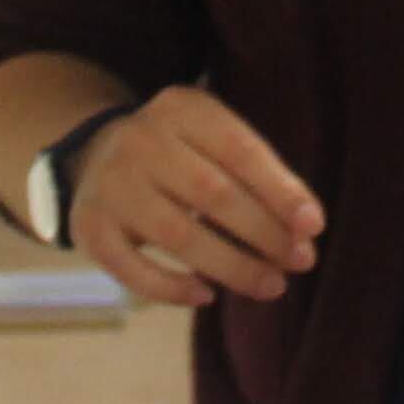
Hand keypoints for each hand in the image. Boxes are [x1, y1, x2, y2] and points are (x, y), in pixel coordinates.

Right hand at [69, 87, 324, 308]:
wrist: (97, 154)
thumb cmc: (183, 155)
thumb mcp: (216, 142)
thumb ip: (260, 177)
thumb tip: (306, 230)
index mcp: (181, 108)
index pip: (239, 149)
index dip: (280, 190)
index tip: (314, 226)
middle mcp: (140, 139)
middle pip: (211, 192)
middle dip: (263, 233)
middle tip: (300, 262)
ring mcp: (110, 183)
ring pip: (177, 234)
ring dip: (231, 266)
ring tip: (271, 285)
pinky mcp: (89, 225)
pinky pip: (132, 267)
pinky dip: (171, 288)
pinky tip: (206, 296)